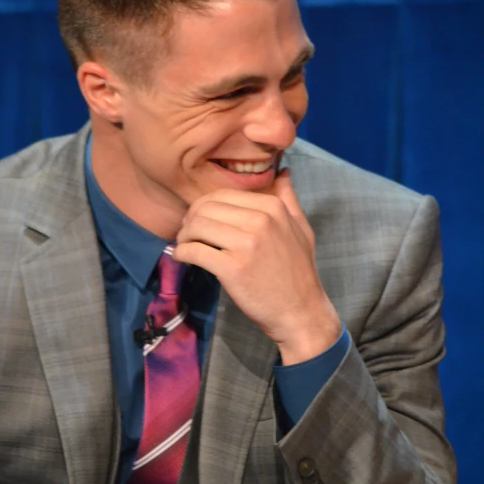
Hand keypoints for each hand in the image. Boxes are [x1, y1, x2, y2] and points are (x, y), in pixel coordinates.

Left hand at [173, 168, 340, 363]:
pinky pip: (195, 251)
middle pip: (206, 208)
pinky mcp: (232, 268)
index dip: (203, 206)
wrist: (300, 311)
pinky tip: (182, 257)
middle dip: (190, 219)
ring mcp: (246, 244)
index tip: (199, 220)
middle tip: (187, 233)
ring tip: (185, 244)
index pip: (222, 195)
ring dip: (184, 235)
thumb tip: (283, 171)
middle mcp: (259, 221)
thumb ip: (289, 199)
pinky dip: (181, 253)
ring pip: (197, 226)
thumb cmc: (299, 271)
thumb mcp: (301, 229)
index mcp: (273, 207)